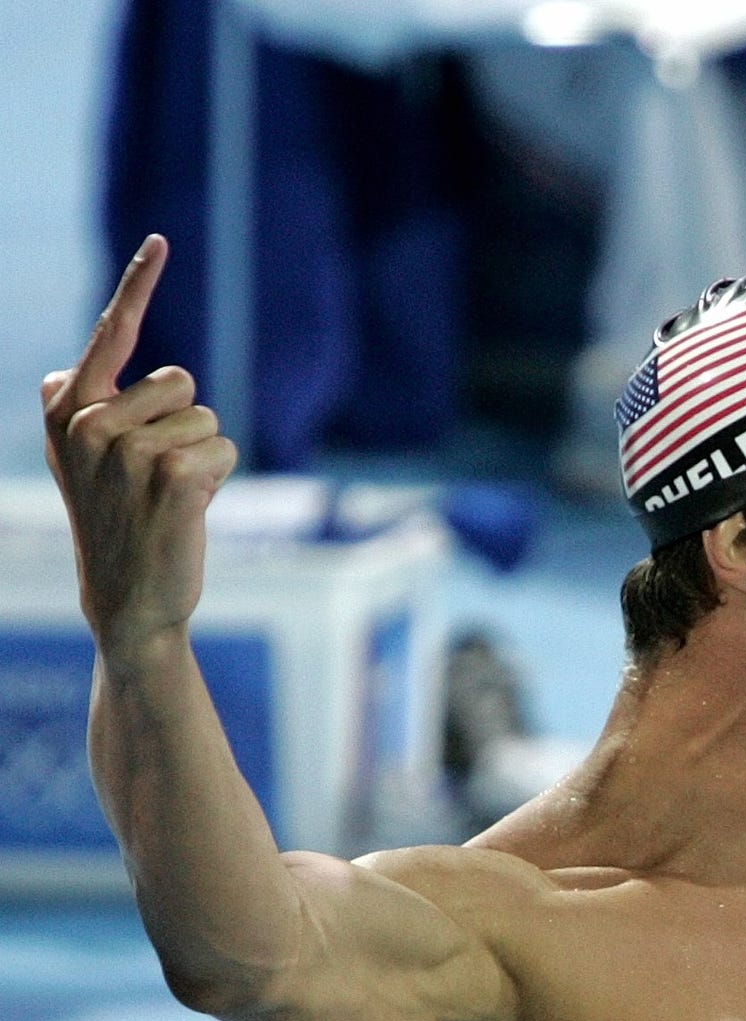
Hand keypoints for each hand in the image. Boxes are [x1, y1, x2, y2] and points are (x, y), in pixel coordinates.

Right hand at [42, 236, 237, 655]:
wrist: (126, 600)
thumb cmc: (117, 521)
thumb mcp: (82, 463)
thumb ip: (81, 410)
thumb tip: (65, 374)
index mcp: (66, 409)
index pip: (110, 332)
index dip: (138, 283)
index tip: (160, 239)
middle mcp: (86, 422)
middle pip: (182, 381)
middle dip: (184, 424)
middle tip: (152, 477)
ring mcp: (124, 449)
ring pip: (208, 417)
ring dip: (202, 455)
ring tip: (166, 496)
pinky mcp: (169, 476)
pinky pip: (224, 448)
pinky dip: (218, 479)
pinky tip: (185, 511)